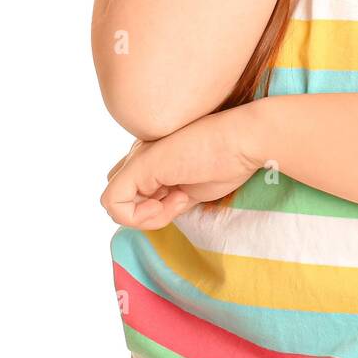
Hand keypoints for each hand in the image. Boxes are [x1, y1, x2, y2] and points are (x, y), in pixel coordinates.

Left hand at [100, 109, 262, 230]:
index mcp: (155, 156)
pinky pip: (115, 205)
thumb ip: (171, 200)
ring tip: (180, 199)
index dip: (150, 205)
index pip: (131, 187)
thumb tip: (157, 214)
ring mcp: (138, 158)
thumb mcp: (192, 190)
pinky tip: (169, 202)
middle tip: (178, 202)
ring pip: (117, 204)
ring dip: (148, 216)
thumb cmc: (229, 161)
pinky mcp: (139, 165)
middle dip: (144, 210)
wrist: (243, 140)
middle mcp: (142, 153)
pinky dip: (137, 217)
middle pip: (122, 194)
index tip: (182, 200)